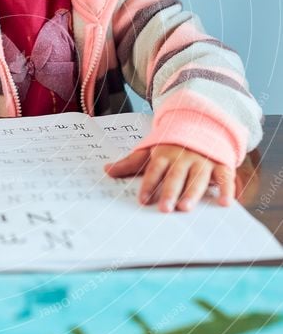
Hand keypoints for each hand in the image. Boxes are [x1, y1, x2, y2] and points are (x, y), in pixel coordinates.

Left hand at [104, 144, 235, 212]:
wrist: (202, 124)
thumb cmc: (172, 144)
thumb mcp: (150, 150)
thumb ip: (131, 162)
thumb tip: (106, 170)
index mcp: (166, 153)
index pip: (155, 169)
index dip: (149, 184)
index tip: (142, 200)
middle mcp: (185, 157)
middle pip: (176, 175)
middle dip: (170, 191)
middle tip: (164, 209)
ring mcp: (204, 160)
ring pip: (198, 178)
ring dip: (193, 193)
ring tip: (186, 208)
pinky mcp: (221, 164)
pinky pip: (225, 177)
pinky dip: (227, 189)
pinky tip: (225, 202)